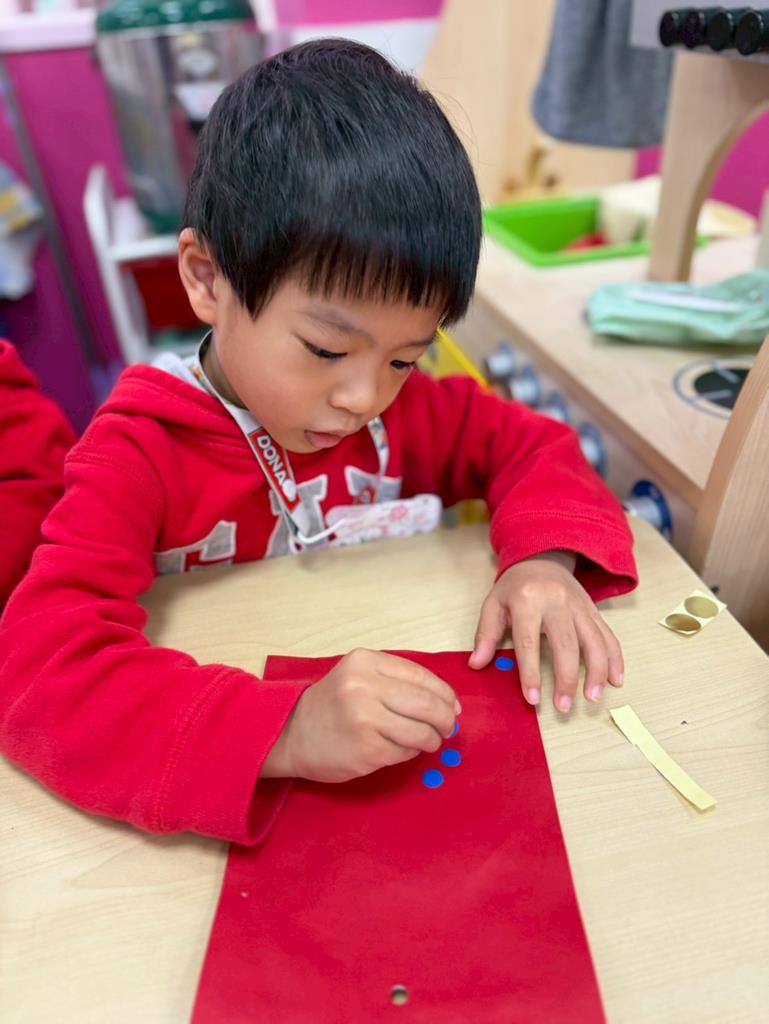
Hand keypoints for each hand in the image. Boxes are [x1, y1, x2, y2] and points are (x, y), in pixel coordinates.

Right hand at [262, 648, 460, 781]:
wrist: (292, 734)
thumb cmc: (333, 705)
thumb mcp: (359, 676)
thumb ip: (398, 681)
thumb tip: (449, 702)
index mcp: (365, 661)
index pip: (422, 676)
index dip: (445, 694)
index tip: (453, 707)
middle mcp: (364, 686)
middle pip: (427, 704)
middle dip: (446, 719)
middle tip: (448, 728)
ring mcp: (364, 718)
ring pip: (421, 731)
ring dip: (432, 739)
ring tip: (428, 741)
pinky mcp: (366, 749)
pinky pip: (406, 752)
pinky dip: (411, 753)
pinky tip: (401, 749)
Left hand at [468, 552, 623, 711]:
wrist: (542, 558)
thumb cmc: (515, 587)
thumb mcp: (493, 604)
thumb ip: (485, 634)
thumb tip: (476, 664)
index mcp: (527, 601)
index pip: (529, 643)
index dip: (531, 673)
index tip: (533, 699)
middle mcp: (556, 602)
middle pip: (566, 645)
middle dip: (567, 679)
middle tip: (563, 707)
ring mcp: (579, 606)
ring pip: (594, 640)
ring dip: (597, 671)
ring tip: (592, 698)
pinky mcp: (593, 610)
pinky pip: (608, 635)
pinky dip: (615, 658)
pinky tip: (616, 679)